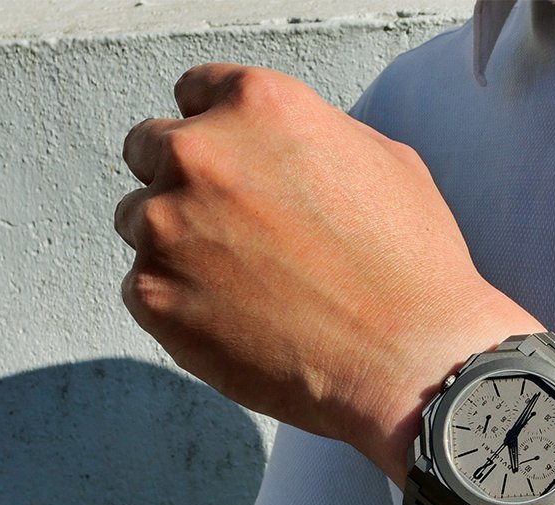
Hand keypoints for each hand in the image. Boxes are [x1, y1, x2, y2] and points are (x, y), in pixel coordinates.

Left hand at [114, 63, 540, 484]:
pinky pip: (142, 289)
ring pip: (140, 222)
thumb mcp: (382, 161)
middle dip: (185, 184)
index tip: (233, 167)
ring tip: (249, 288)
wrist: (413, 360)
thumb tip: (275, 150)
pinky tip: (241, 324)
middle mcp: (199, 154)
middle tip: (237, 233)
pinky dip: (180, 304)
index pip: (194, 93)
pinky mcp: (153, 297)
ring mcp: (167, 227)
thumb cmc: (414, 267)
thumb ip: (309, 136)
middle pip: (149, 150)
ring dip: (179, 245)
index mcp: (258, 106)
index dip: (218, 132)